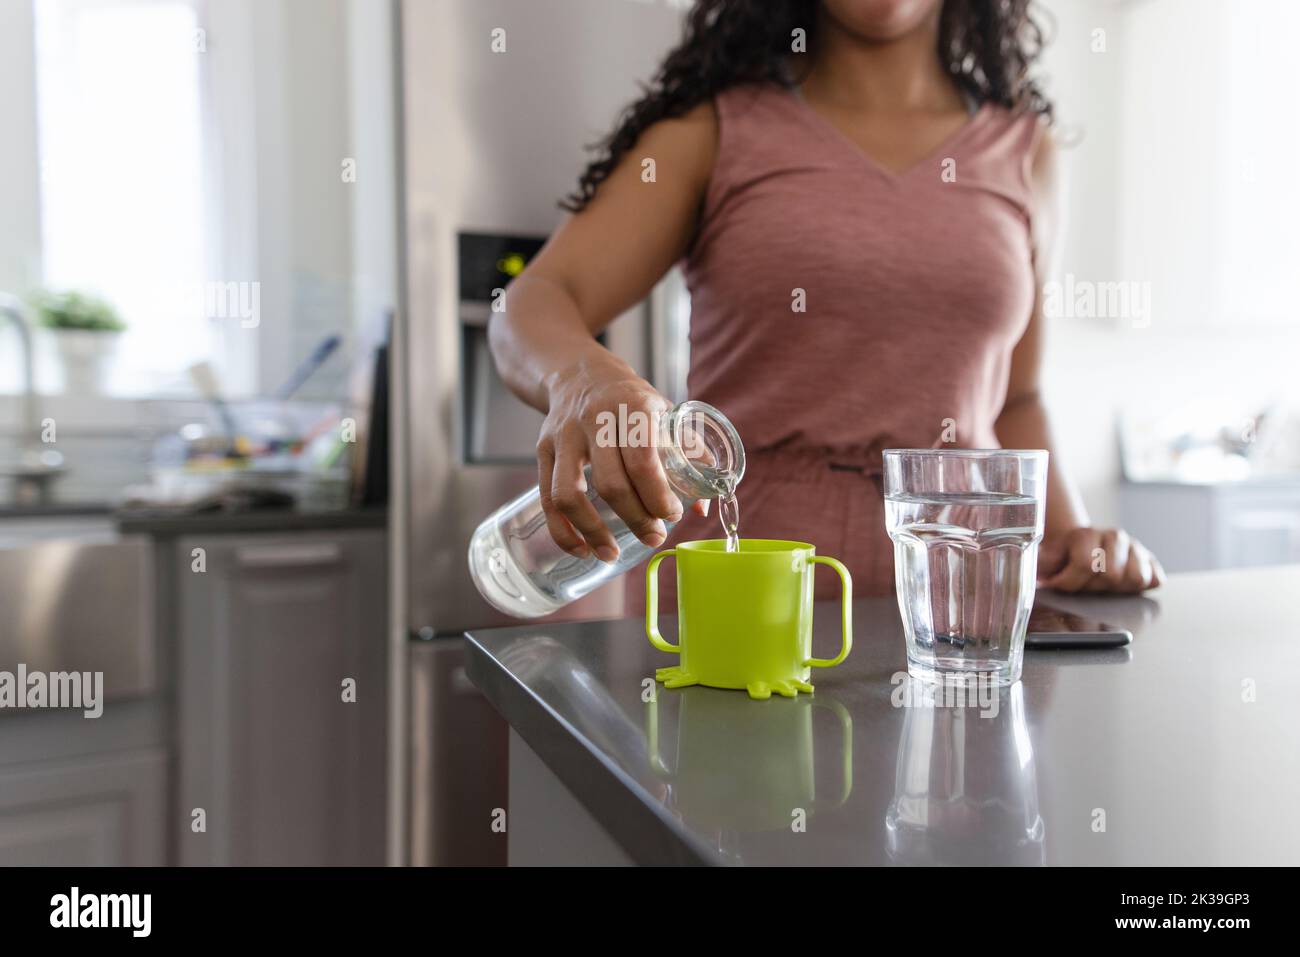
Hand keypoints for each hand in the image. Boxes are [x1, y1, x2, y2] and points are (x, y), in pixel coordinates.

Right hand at [537, 356, 703, 561]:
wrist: (579, 374)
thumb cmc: (631, 400)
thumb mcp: (665, 412)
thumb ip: (689, 454)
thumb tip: (701, 506)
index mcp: (632, 407)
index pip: (644, 460)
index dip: (659, 496)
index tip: (672, 515)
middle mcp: (594, 420)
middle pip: (611, 483)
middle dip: (636, 519)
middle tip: (653, 537)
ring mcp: (563, 436)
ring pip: (570, 495)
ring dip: (593, 531)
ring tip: (612, 554)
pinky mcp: (542, 450)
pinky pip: (547, 499)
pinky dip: (562, 531)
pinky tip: (581, 549)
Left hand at [1037, 526, 1164, 592]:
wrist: (1085, 548)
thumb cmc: (1066, 557)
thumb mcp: (1050, 558)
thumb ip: (1045, 563)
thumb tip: (1043, 574)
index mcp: (1087, 534)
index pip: (1085, 564)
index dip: (1070, 581)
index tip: (1060, 583)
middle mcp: (1115, 537)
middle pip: (1112, 575)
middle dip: (1093, 586)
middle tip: (1084, 583)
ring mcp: (1136, 548)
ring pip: (1136, 579)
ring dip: (1117, 588)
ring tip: (1102, 583)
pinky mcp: (1152, 562)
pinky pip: (1155, 580)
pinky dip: (1139, 587)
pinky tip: (1122, 583)